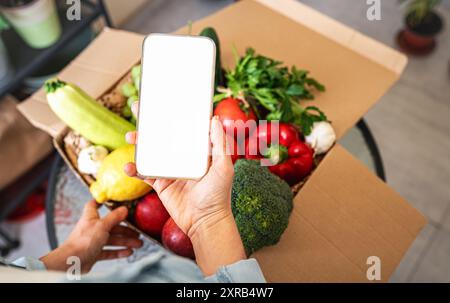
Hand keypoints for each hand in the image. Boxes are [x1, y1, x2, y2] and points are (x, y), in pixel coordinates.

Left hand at [40, 201, 142, 272]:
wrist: (72, 261)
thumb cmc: (82, 242)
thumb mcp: (102, 225)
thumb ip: (114, 217)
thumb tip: (123, 209)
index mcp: (91, 217)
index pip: (94, 205)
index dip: (101, 202)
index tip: (112, 201)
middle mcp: (92, 228)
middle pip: (111, 226)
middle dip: (125, 229)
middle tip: (136, 232)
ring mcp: (93, 241)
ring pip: (112, 240)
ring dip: (126, 241)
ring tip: (137, 244)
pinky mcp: (94, 253)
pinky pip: (109, 251)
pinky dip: (119, 252)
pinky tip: (128, 252)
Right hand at [124, 102, 245, 274]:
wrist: (205, 222)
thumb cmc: (218, 194)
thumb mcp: (223, 166)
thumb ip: (219, 143)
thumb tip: (214, 118)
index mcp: (196, 151)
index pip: (183, 128)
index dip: (173, 115)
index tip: (163, 102)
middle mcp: (182, 158)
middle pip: (162, 136)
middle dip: (150, 123)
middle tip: (139, 108)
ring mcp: (169, 170)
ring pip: (150, 151)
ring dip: (139, 143)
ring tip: (131, 136)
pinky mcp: (160, 184)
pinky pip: (144, 173)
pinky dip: (134, 169)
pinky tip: (128, 166)